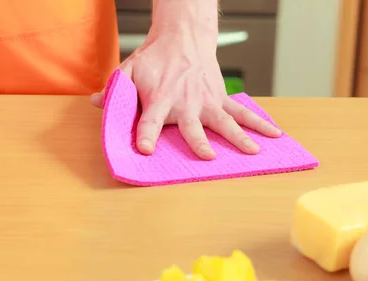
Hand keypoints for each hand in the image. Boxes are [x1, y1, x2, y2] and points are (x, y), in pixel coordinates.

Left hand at [91, 27, 280, 159]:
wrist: (183, 38)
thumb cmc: (154, 58)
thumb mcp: (128, 70)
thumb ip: (113, 89)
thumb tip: (93, 103)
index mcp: (160, 99)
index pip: (150, 121)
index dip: (145, 135)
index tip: (144, 150)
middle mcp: (186, 103)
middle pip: (193, 126)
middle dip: (199, 141)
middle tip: (208, 155)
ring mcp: (207, 102)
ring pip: (225, 122)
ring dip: (239, 137)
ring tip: (254, 153)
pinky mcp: (221, 99)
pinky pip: (242, 112)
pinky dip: (259, 123)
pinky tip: (274, 135)